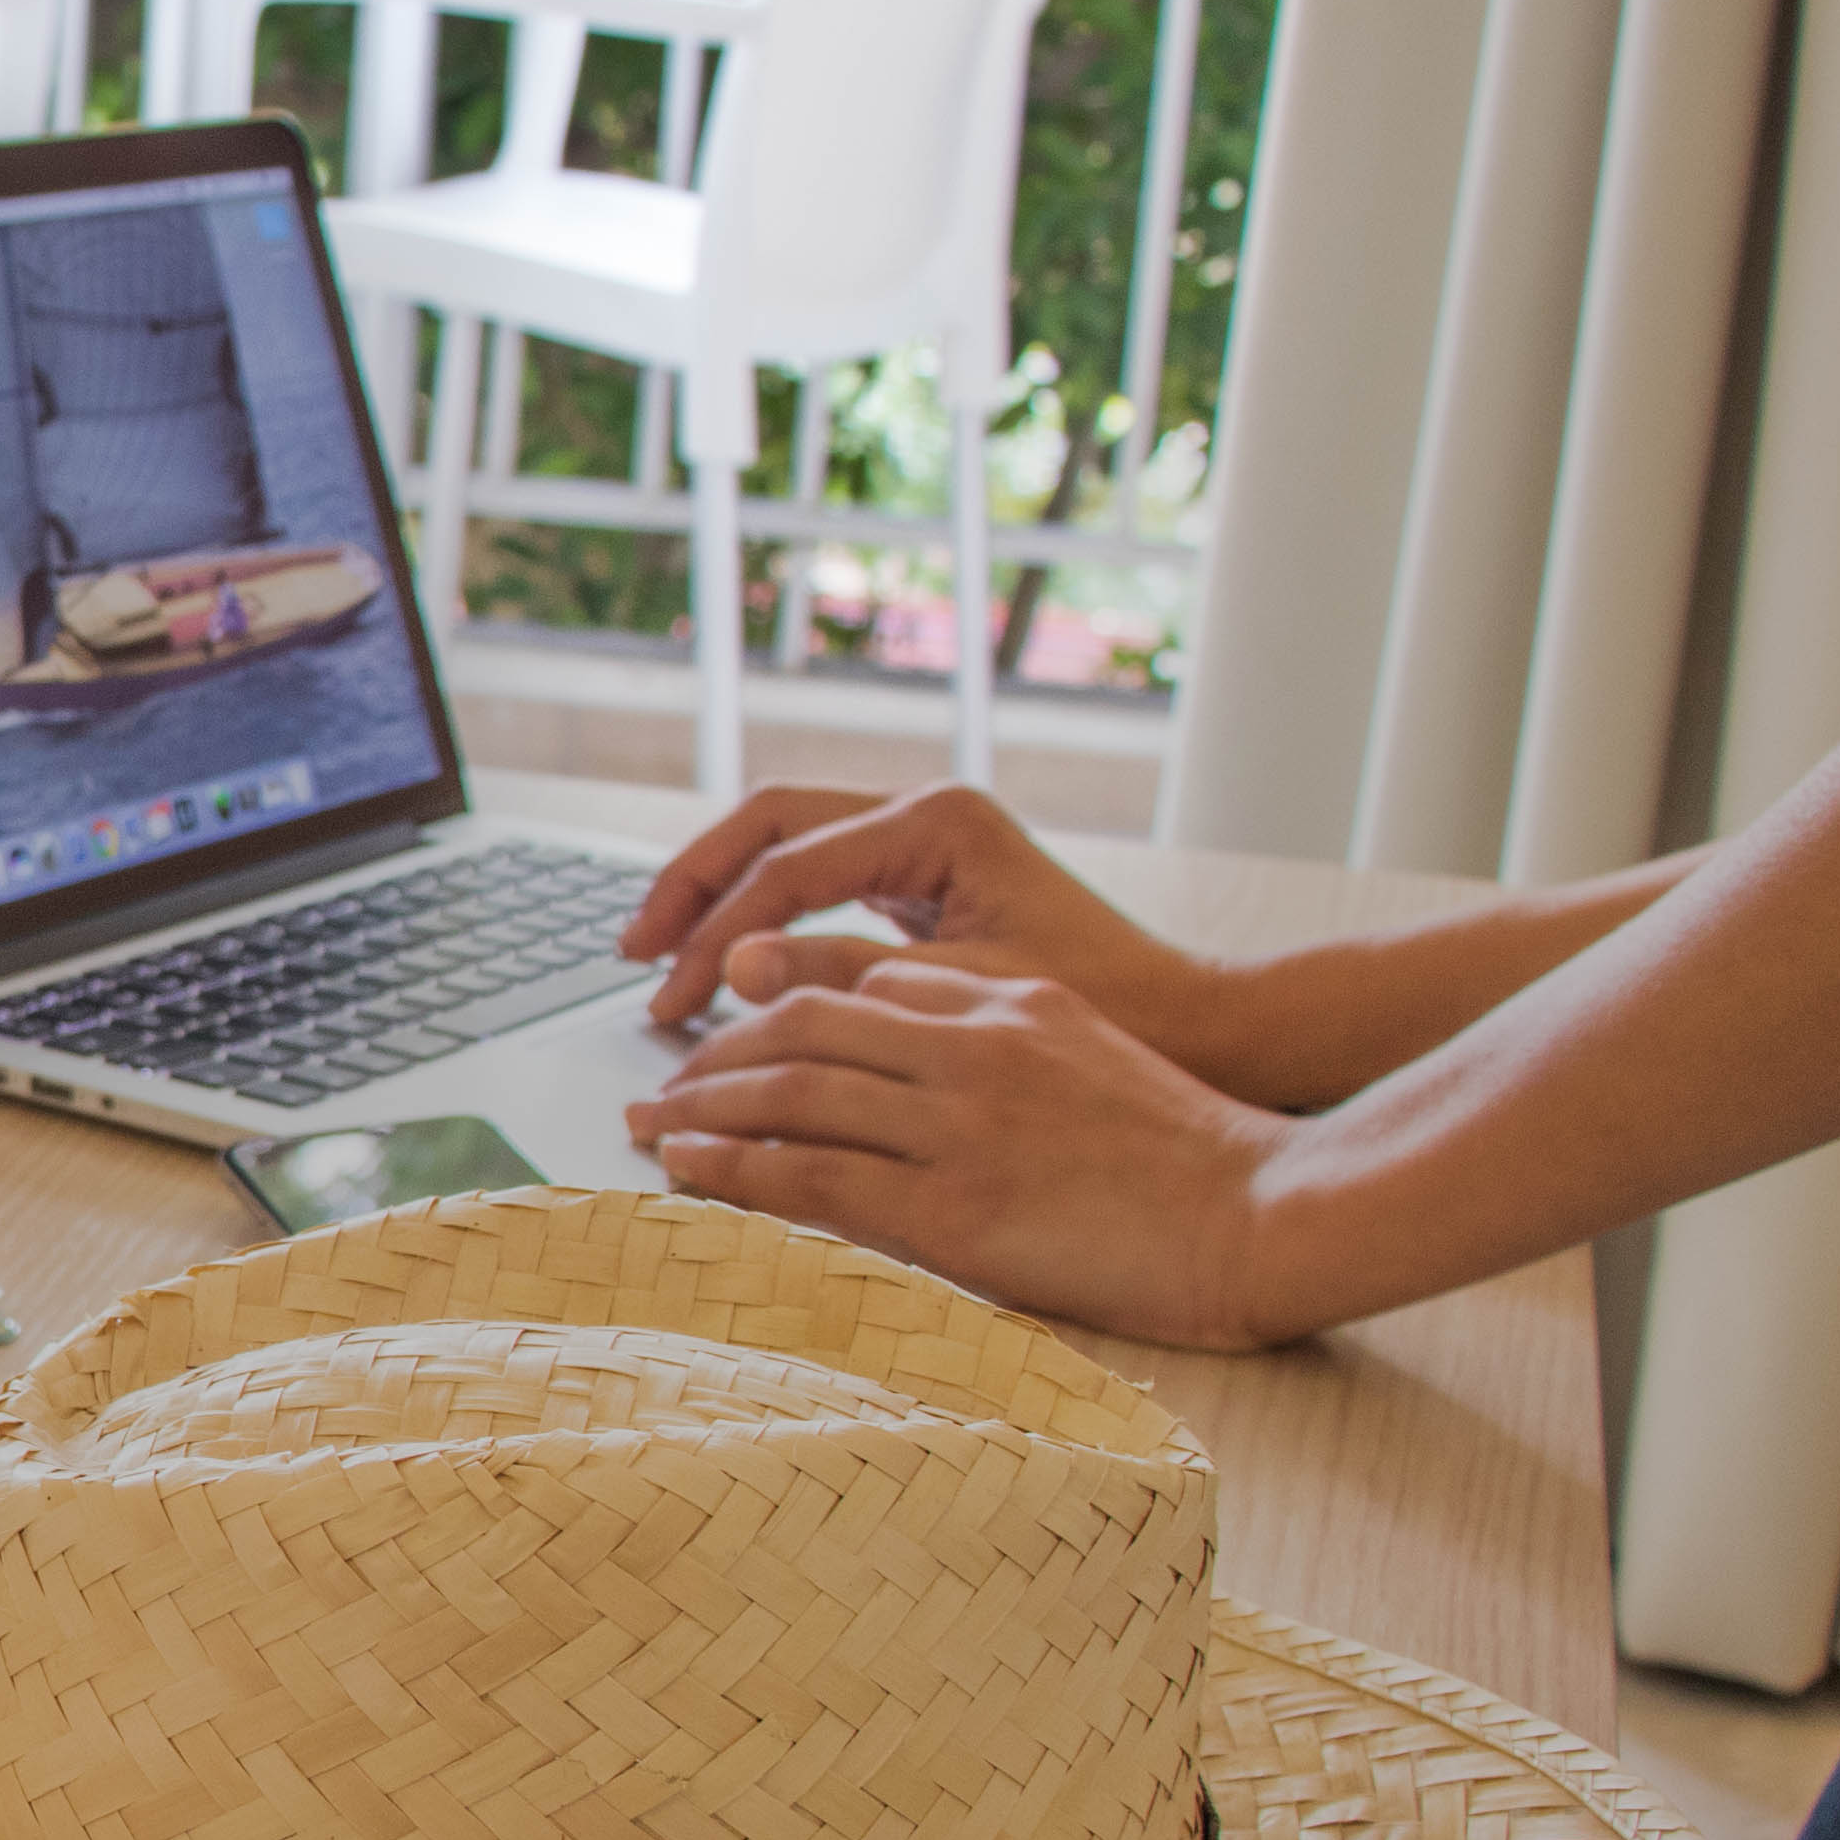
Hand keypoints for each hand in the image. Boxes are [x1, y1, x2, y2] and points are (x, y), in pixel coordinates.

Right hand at [615, 785, 1243, 1080]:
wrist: (1205, 1027)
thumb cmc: (1107, 1015)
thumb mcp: (960, 999)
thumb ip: (842, 975)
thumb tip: (729, 964)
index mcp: (937, 822)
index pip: (783, 863)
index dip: (710, 931)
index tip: (666, 997)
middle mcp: (929, 812)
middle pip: (767, 823)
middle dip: (692, 886)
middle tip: (634, 954)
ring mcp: (929, 840)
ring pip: (787, 843)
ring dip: (720, 897)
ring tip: (664, 959)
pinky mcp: (931, 880)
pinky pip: (820, 880)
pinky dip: (765, 919)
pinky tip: (731, 969)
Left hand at [624, 959, 1305, 1348]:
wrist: (1264, 1214)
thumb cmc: (1182, 1153)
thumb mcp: (1082, 1051)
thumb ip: (987, 1030)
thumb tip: (899, 1049)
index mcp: (1007, 998)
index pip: (855, 976)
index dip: (769, 993)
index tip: (723, 1020)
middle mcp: (973, 1045)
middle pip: (801, 1020)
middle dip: (715, 1048)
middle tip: (665, 1079)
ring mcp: (961, 1126)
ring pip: (791, 1091)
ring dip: (703, 1107)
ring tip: (652, 1124)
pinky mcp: (956, 1210)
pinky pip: (811, 1178)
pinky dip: (734, 1169)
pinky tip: (688, 1171)